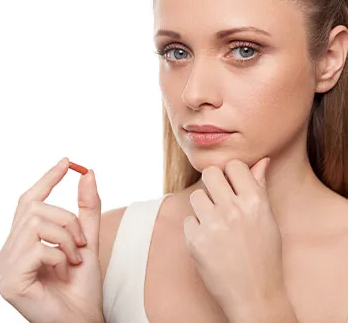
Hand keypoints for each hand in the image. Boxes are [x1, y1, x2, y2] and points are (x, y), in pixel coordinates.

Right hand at [0, 158, 103, 322]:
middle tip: (81, 243)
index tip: (66, 161)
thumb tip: (88, 173)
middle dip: (68, 220)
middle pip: (36, 207)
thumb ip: (87, 207)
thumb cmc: (81, 283)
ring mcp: (5, 265)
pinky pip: (38, 247)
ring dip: (68, 239)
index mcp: (25, 239)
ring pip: (38, 223)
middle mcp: (10, 249)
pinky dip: (60, 255)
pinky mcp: (9, 280)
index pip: (31, 199)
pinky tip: (62, 271)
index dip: (48, 178)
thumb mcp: (87, 238)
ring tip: (74, 259)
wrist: (82, 317)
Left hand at [183, 158, 284, 318]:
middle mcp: (232, 209)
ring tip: (215, 224)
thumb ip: (260, 187)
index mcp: (255, 202)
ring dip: (203, 207)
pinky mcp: (195, 240)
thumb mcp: (268, 219)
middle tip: (218, 198)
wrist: (255, 295)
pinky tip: (209, 241)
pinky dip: (196, 228)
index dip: (231, 173)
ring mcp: (212, 225)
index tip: (231, 183)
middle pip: (209, 173)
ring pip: (196, 196)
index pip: (234, 165)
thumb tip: (261, 161)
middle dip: (213, 183)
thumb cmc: (265, 256)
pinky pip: (188, 219)